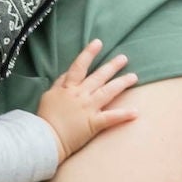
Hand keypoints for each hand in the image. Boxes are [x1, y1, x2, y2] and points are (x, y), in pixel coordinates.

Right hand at [37, 39, 137, 161]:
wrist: (45, 138)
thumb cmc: (45, 118)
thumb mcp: (49, 95)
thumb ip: (59, 83)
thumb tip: (67, 74)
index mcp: (68, 88)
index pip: (79, 66)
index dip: (88, 53)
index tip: (98, 43)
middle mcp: (80, 95)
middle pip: (98, 77)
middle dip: (112, 66)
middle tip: (124, 58)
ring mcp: (88, 108)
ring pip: (108, 92)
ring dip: (122, 83)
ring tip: (134, 77)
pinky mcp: (94, 123)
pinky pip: (111, 117)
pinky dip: (124, 115)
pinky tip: (136, 112)